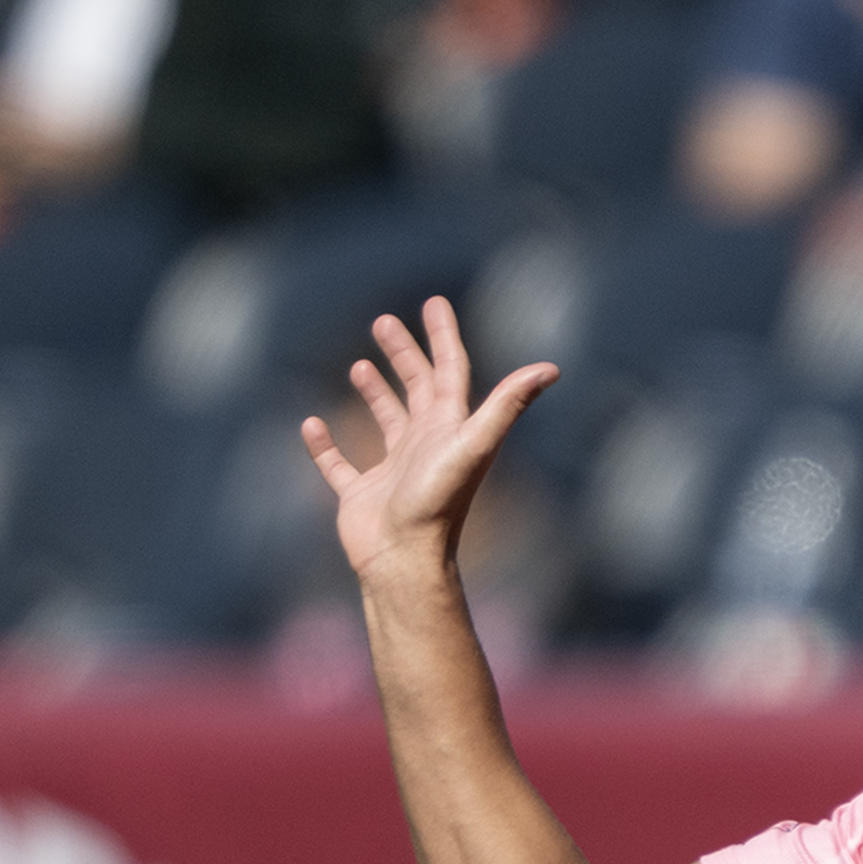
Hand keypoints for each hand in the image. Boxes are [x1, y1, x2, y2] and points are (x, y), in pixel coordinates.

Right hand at [301, 298, 556, 583]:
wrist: (405, 560)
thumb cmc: (438, 502)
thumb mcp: (474, 444)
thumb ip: (508, 403)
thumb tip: (551, 368)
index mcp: (448, 428)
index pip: (449, 371)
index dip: (444, 337)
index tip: (434, 303)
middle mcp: (424, 445)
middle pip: (416, 388)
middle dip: (404, 354)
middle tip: (383, 322)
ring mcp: (392, 470)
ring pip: (384, 422)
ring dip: (375, 393)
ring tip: (359, 366)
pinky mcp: (360, 494)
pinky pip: (338, 464)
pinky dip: (325, 446)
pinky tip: (311, 425)